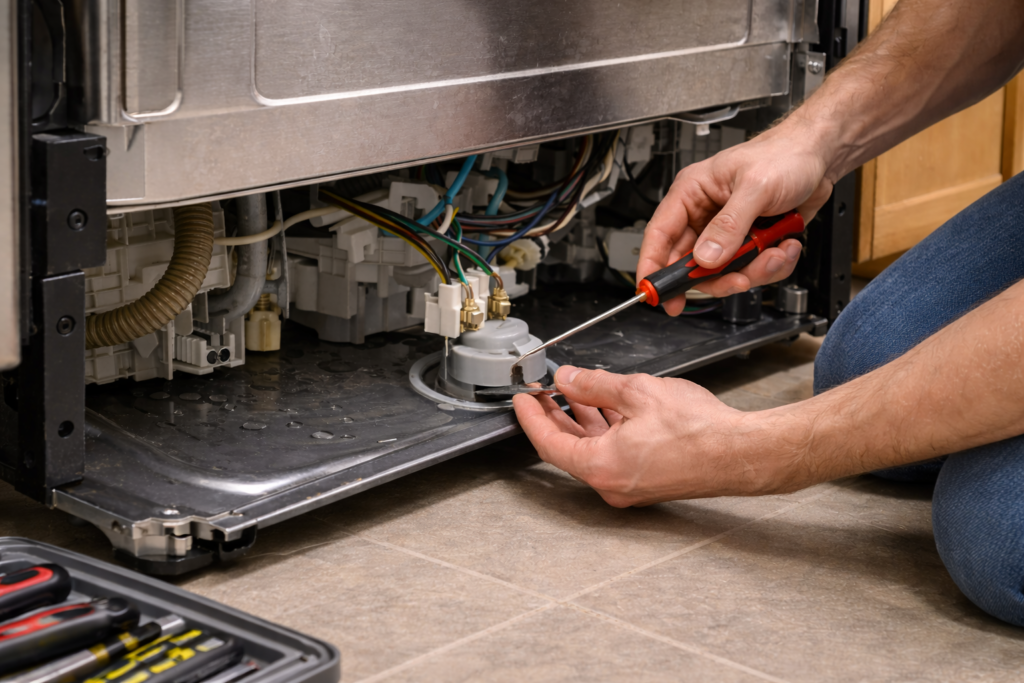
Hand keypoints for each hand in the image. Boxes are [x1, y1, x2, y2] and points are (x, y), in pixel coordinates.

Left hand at [513, 365, 804, 506]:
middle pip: (567, 448)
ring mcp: (629, 485)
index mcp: (601, 466)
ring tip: (571, 392)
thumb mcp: (637, 393)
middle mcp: (611, 483)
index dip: (531, 417)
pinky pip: (613, 454)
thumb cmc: (700, 431)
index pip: (548, 442)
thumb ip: (594, 385)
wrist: (742, 453)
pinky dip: (604, 430)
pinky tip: (606, 407)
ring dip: (580, 421)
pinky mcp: (646, 481)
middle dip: (553, 416)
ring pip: (592, 450)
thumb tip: (568, 379)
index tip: (522, 399)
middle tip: (541, 392)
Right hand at [636, 123, 832, 315]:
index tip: (653, 293)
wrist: (820, 157)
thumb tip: (706, 257)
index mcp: (692, 193)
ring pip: (723, 272)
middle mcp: (705, 215)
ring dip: (752, 270)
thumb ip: (729, 225)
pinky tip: (784, 245)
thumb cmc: (785, 155)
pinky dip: (771, 266)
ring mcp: (728, 232)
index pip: (660, 234)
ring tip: (774, 252)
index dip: (653, 266)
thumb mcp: (755, 187)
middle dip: (717, 277)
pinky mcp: (749, 243)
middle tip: (736, 280)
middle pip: (691, 263)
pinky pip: (750, 270)